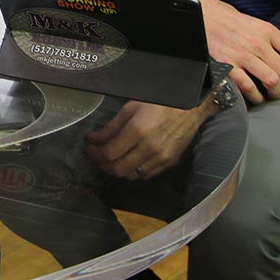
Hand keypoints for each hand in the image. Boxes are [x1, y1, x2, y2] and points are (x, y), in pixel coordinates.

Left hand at [85, 99, 212, 179]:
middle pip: (117, 169)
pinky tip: (127, 161)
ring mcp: (161, 158)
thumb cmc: (160, 103)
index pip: (109, 153)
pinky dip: (132, 171)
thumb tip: (93, 139)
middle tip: (95, 157)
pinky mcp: (169, 163)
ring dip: (116, 170)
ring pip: (130, 175)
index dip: (94, 154)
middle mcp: (150, 148)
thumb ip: (110, 127)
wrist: (191, 108)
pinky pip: (145, 175)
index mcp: (138, 131)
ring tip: (109, 160)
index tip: (88, 149)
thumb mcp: (130, 108)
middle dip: (102, 165)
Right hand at [149, 0, 279, 103]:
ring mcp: (243, 55)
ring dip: (275, 93)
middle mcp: (258, 44)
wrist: (202, 16)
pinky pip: (248, 87)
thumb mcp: (256, 23)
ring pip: (271, 82)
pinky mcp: (228, 65)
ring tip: (273, 94)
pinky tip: (256, 97)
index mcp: (268, 31)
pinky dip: (256, 97)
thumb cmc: (230, 21)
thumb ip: (273, 39)